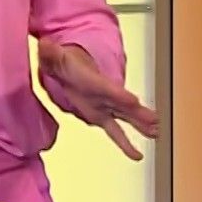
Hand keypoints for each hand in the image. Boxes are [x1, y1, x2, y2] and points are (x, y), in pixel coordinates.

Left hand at [43, 43, 157, 160]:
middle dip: (139, 113)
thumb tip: (44, 45)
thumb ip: (50, 53)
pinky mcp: (102, 117)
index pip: (109, 88)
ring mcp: (106, 106)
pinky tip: (138, 155)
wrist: (69, 67)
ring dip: (141, 125)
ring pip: (126, 118)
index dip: (120, 94)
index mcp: (94, 81)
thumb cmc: (65, 63)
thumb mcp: (55, 57)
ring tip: (157, 133)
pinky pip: (116, 132)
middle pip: (124, 105)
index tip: (134, 101)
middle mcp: (104, 95)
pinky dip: (126, 144)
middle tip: (154, 120)